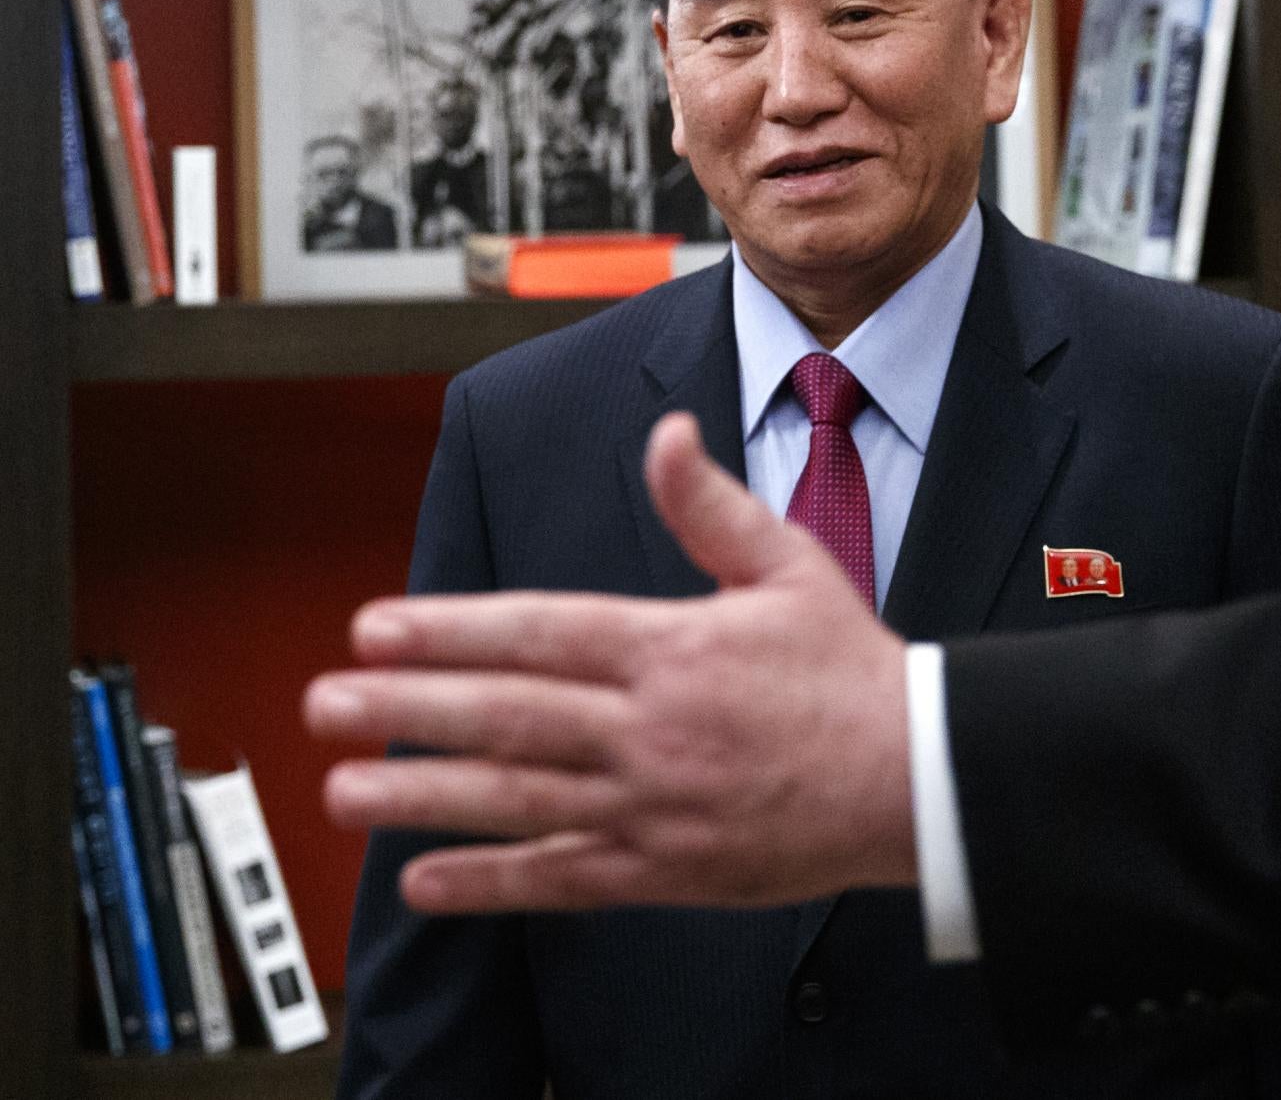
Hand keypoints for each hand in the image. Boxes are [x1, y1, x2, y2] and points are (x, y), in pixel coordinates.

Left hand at [305, 412, 915, 912]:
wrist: (917, 778)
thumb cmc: (853, 674)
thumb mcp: (790, 565)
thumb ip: (712, 504)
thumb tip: (667, 433)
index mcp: (675, 648)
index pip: (540, 631)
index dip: (450, 628)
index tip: (377, 623)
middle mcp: (652, 727)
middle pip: (506, 715)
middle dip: (405, 707)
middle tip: (327, 702)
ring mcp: (652, 803)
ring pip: (515, 798)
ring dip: (422, 794)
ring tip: (344, 789)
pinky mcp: (664, 868)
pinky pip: (560, 877)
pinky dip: (488, 883)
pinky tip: (424, 881)